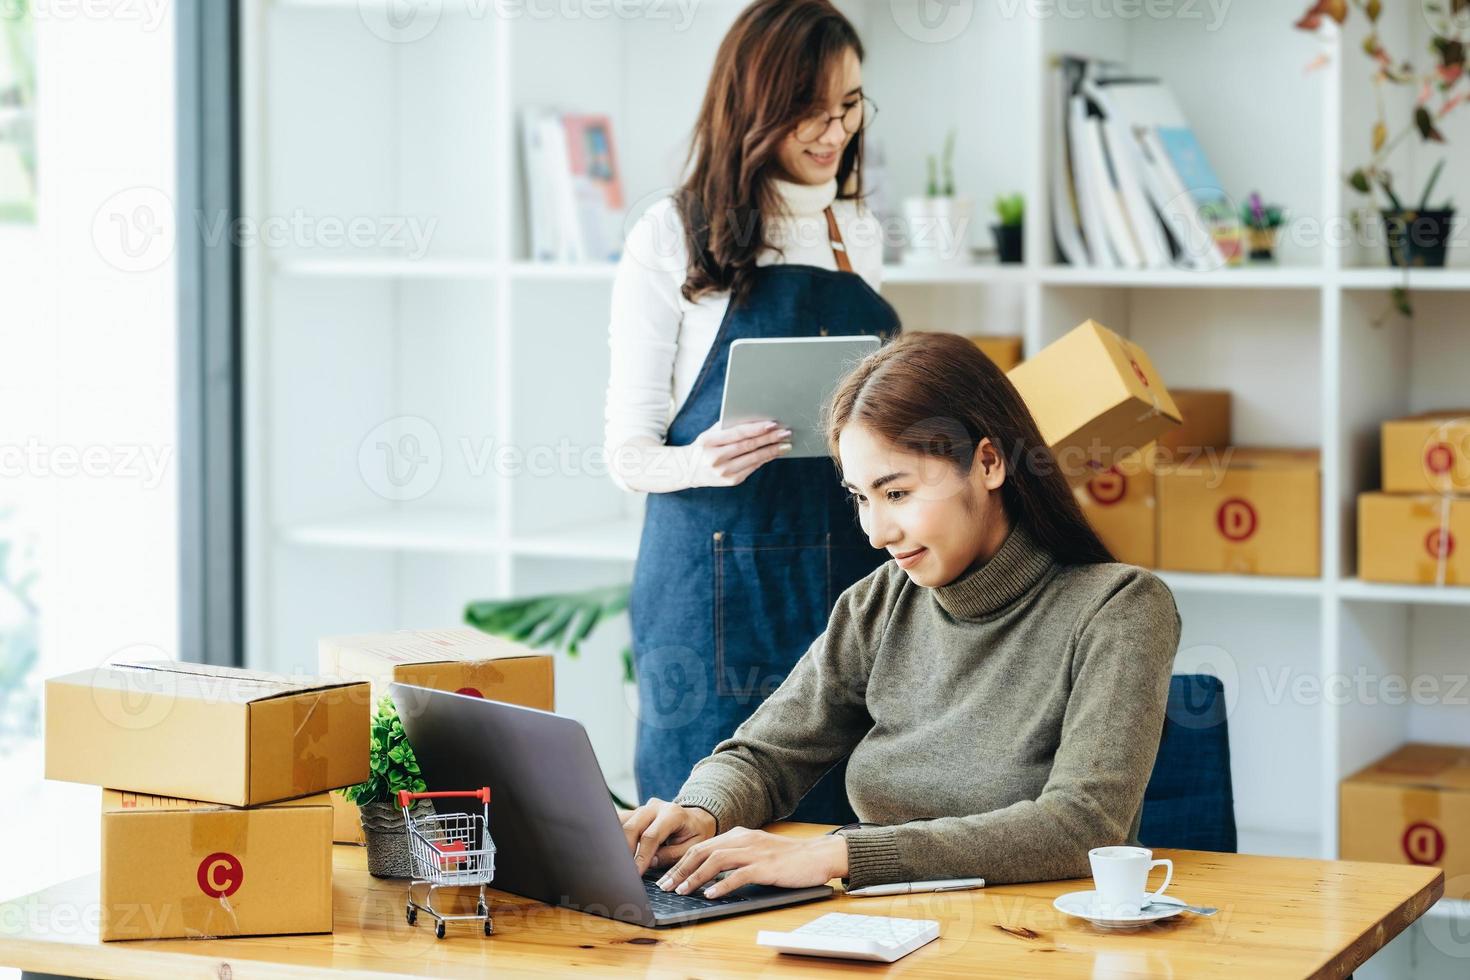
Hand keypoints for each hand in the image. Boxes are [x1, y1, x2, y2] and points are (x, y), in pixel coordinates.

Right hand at [621, 797, 717, 875]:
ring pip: (624, 822)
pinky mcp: (637, 811)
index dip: (641, 856)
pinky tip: (615, 848)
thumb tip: (649, 862)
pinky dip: (617, 834)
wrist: (696, 818)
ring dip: (619, 842)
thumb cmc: (696, 834)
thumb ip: (672, 855)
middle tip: (624, 869)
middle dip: (625, 850)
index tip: (635, 872)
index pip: (651, 836)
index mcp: (673, 814)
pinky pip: (623, 821)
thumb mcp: (692, 847)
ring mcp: (645, 807)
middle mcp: (656, 807)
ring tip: (617, 860)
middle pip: (633, 827)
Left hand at [655, 828, 848, 899]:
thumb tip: (709, 874)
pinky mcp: (766, 866)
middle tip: (665, 886)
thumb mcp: (756, 851)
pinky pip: (738, 875)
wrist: (818, 855)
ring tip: (682, 891)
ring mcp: (754, 852)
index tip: (666, 876)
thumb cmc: (787, 858)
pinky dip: (721, 885)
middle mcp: (743, 840)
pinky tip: (710, 895)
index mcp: (738, 835)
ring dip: (695, 877)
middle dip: (680, 869)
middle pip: (702, 851)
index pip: (701, 846)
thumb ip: (735, 857)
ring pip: (715, 861)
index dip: (680, 861)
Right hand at [684, 419, 792, 487]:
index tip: (773, 424)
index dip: (757, 428)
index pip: (738, 433)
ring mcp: (723, 472)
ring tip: (785, 444)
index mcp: (709, 441)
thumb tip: (759, 420)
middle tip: (786, 433)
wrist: (689, 469)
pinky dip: (765, 459)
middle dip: (770, 439)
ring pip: (754, 458)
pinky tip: (774, 453)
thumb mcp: (711, 433)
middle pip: (749, 446)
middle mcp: (716, 458)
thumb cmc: (706, 445)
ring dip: (772, 451)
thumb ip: (730, 426)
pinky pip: (753, 467)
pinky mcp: (731, 481)